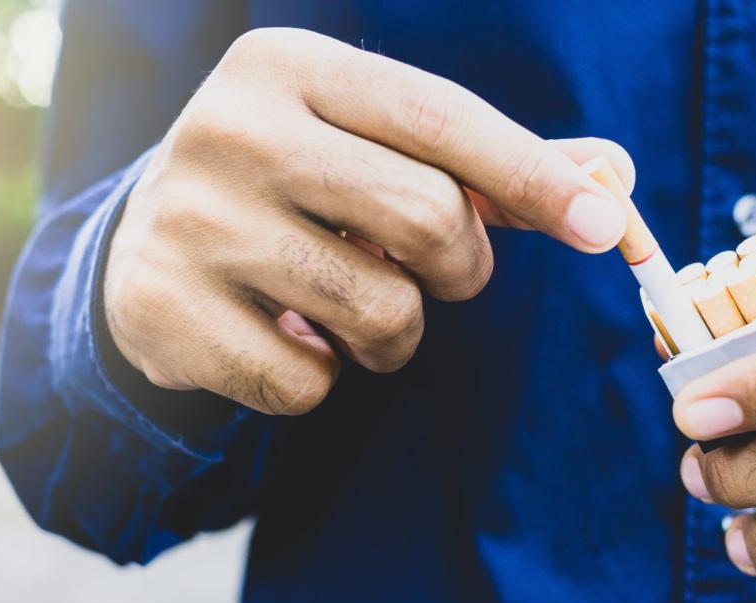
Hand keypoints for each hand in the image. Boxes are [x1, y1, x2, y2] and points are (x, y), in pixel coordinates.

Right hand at [105, 28, 633, 413]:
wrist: (143, 241)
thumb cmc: (293, 186)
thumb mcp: (367, 144)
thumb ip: (482, 162)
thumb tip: (612, 177)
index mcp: (290, 66)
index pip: (441, 116)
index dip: (532, 177)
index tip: (602, 227)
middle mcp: (231, 128)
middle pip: (427, 217)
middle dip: (461, 267)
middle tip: (438, 272)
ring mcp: (189, 220)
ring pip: (378, 310)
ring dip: (396, 333)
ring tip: (356, 307)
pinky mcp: (161, 309)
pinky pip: (306, 383)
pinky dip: (320, 380)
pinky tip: (286, 339)